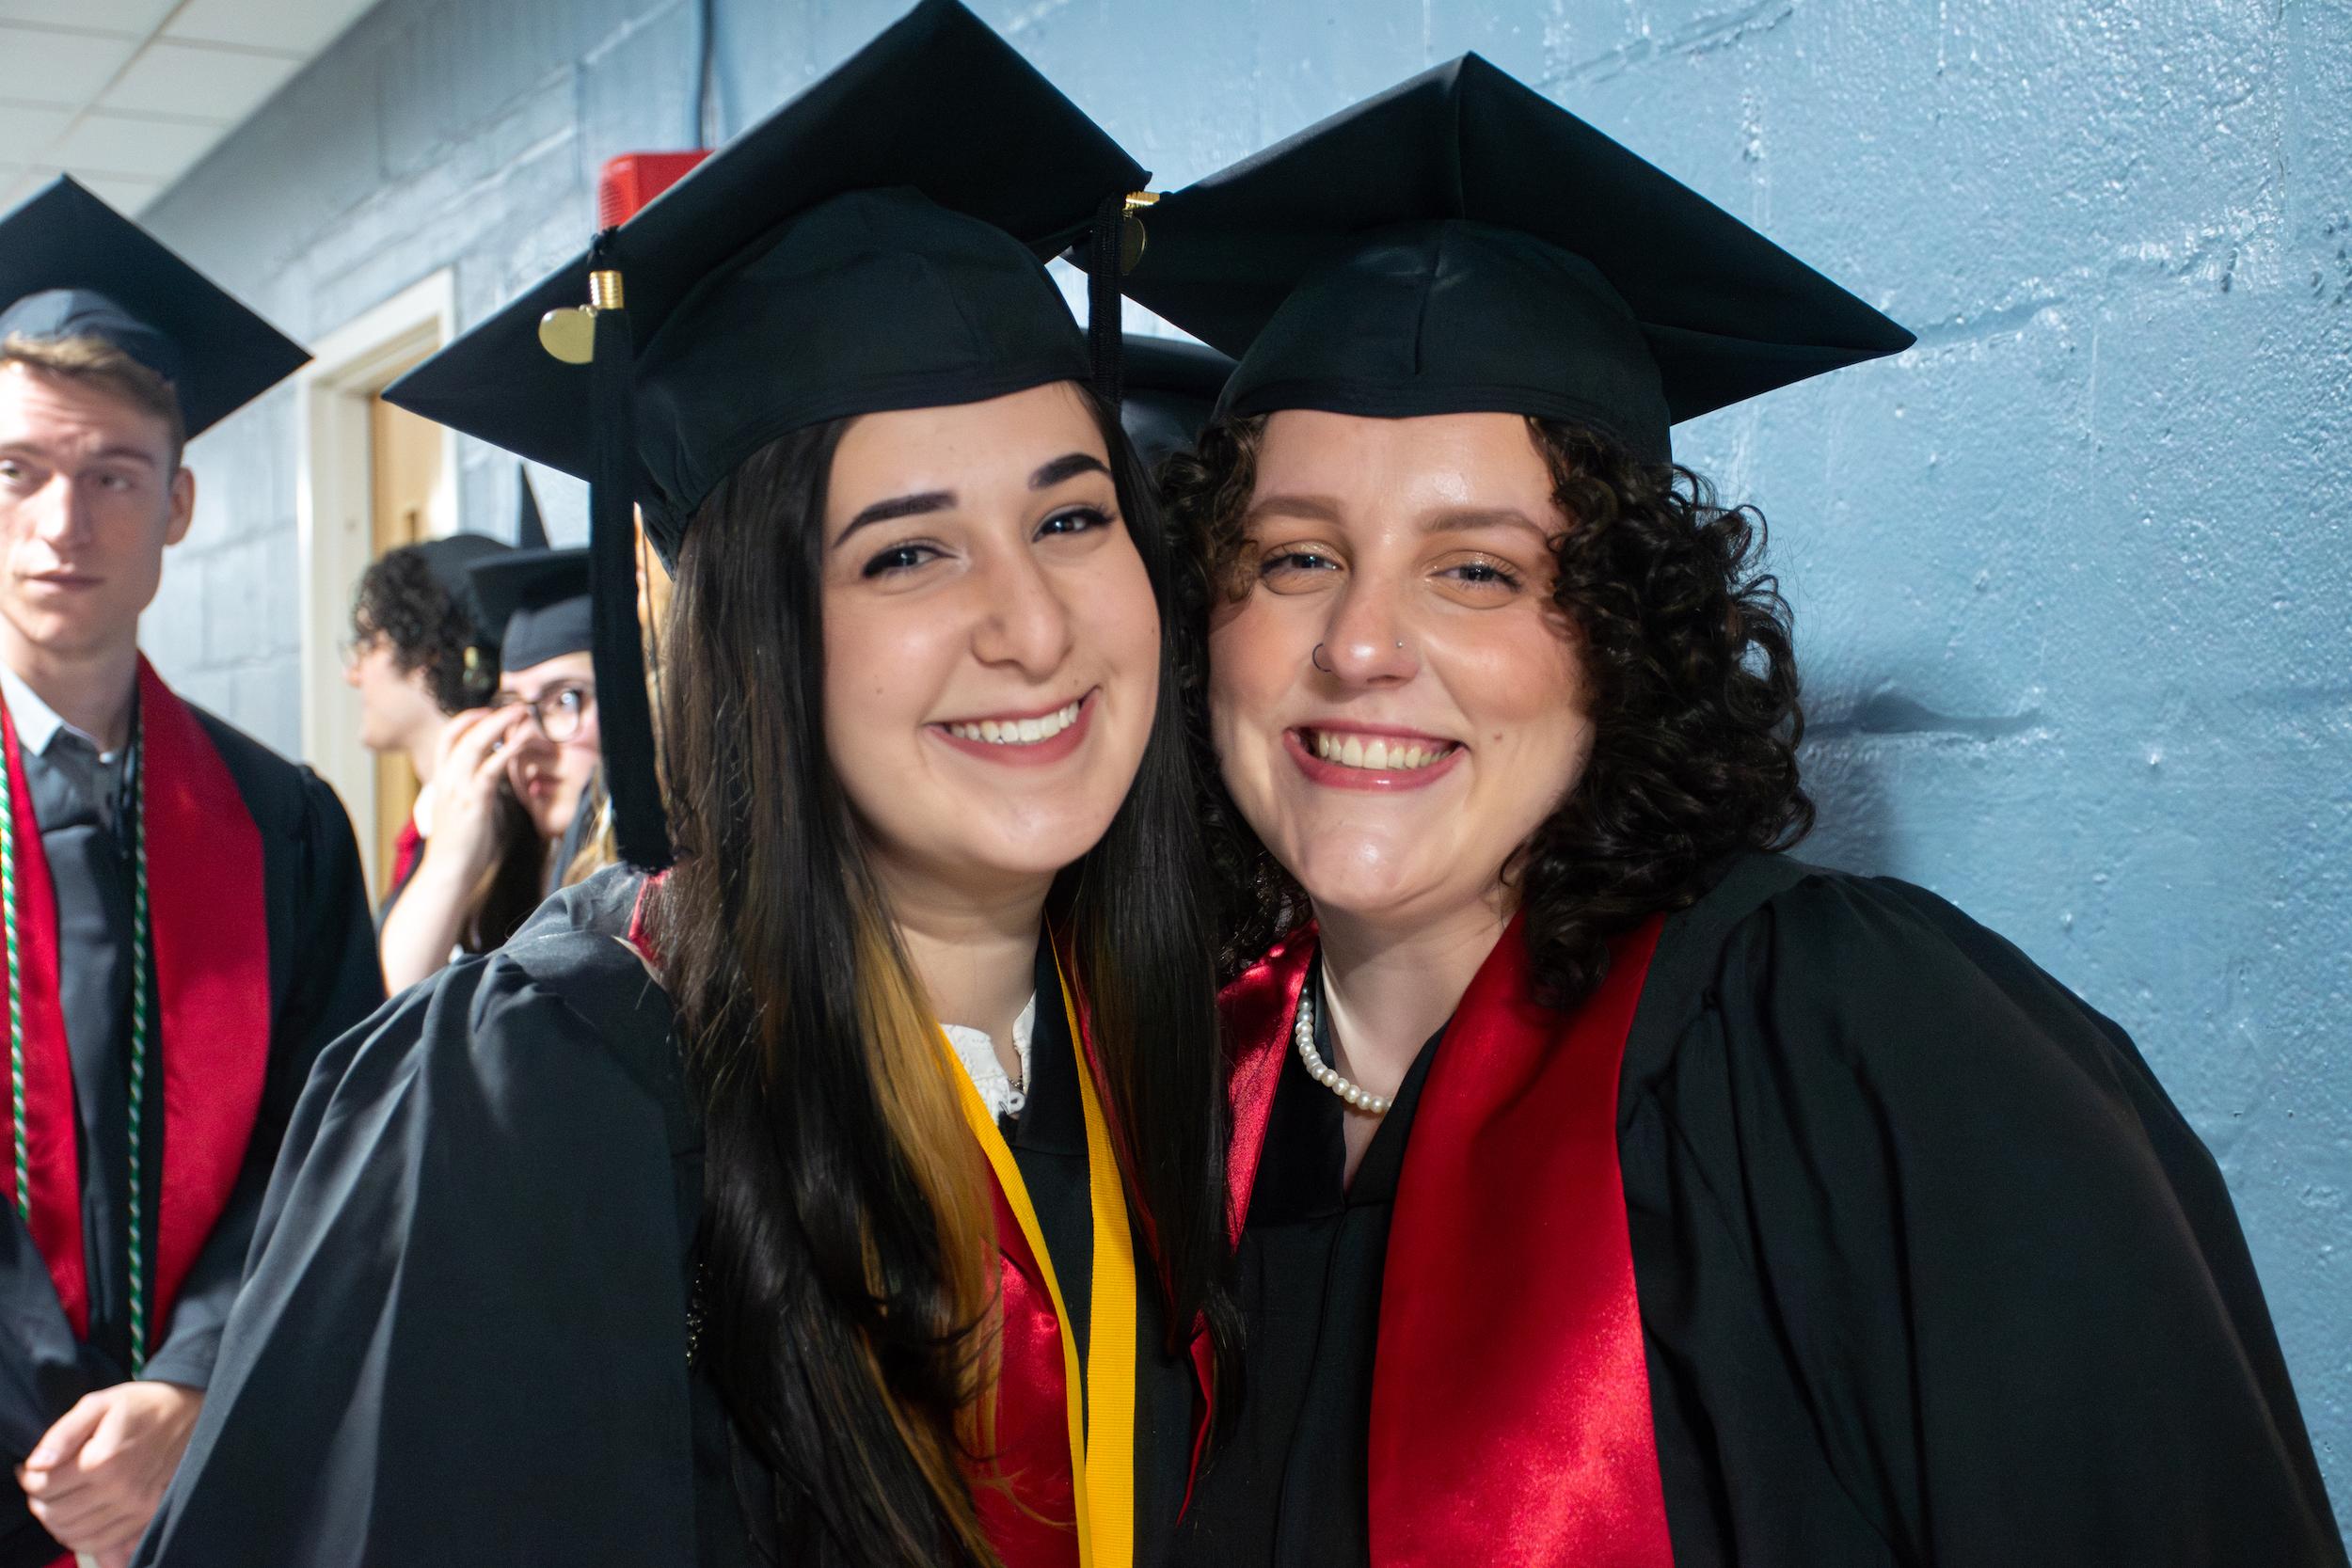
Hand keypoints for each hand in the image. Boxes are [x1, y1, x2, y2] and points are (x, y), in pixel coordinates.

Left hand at [14, 1380, 202, 1559]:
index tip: (30, 1468)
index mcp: (102, 1460)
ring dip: (56, 1520)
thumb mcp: (98, 1404)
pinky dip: (79, 1538)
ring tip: (59, 1500)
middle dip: (40, 1501)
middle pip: (55, 1513)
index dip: (29, 1478)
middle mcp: (118, 1489)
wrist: (189, 1412)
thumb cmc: (141, 1405)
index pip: (43, 1486)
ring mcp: (133, 1506)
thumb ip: (63, 1434)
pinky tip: (77, 1519)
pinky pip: (99, 1542)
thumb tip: (35, 1464)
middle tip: (43, 1485)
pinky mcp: (144, 1515)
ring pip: (73, 1533)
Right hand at [420, 705, 524, 887]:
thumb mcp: (463, 812)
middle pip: (460, 734)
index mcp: (442, 781)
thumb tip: (491, 779)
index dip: (465, 721)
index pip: (447, 740)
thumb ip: (473, 792)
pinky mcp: (474, 800)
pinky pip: (490, 767)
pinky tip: (521, 740)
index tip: (486, 711)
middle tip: (511, 705)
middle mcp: (446, 780)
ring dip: (499, 724)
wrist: (447, 873)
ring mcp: (458, 788)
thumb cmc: (460, 848)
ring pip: (474, 744)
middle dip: (486, 715)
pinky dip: (506, 749)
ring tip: (520, 713)